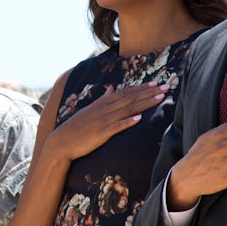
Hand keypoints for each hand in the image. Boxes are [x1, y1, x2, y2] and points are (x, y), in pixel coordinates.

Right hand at [45, 83, 166, 162]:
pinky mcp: (101, 133)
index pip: (126, 92)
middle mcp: (104, 109)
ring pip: (127, 110)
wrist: (61, 142)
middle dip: (149, 92)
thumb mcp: (89, 109)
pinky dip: (128, 122)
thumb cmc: (75, 127)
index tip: (156, 83)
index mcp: (102, 103)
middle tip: (166, 86)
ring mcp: (103, 121)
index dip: (142, 88)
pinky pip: (116, 127)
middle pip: (130, 99)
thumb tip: (111, 88)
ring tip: (160, 98)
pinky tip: (139, 119)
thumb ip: (102, 99)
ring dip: (144, 103)